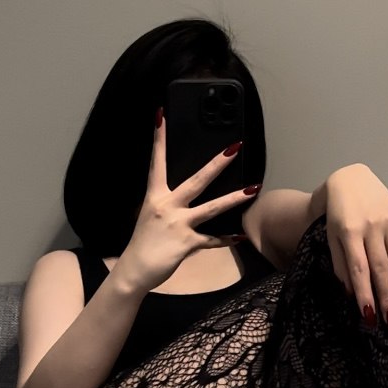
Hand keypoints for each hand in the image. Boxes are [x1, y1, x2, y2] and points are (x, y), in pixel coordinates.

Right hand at [118, 107, 260, 294]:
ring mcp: (178, 224)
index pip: (157, 163)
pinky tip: (239, 236)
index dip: (159, 139)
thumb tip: (185, 199)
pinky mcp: (186, 243)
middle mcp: (167, 206)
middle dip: (216, 164)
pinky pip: (211, 240)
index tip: (161, 116)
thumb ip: (169, 206)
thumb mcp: (151, 217)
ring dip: (233, 198)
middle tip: (234, 148)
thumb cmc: (143, 244)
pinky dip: (225, 239)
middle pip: (196, 181)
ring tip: (253, 189)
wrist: (134, 271)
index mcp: (155, 197)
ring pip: (211, 208)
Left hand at [324, 165, 387, 329]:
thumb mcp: (328, 233)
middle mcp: (371, 228)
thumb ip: (339, 261)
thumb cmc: (334, 209)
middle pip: (381, 268)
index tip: (368, 317)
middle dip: (387, 296)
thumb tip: (350, 292)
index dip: (363, 294)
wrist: (349, 176)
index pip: (358, 269)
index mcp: (348, 232)